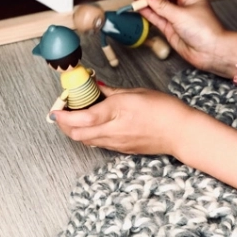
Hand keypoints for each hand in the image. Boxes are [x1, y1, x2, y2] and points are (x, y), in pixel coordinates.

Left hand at [50, 83, 193, 155]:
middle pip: (78, 135)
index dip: (64, 116)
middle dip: (65, 125)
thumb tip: (96, 87)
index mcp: (117, 111)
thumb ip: (111, 92)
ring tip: (76, 116)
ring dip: (75, 130)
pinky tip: (93, 123)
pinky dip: (88, 134)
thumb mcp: (136, 92)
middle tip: (63, 111)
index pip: (83, 118)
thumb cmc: (164, 109)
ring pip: (85, 141)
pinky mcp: (121, 149)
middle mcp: (113, 131)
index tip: (55, 109)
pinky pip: (97, 144)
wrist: (180, 132)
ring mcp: (117, 143)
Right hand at [125, 0, 234, 75]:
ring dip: (144, 4)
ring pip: (157, 8)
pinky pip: (157, 19)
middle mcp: (183, 6)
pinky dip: (148, 14)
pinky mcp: (172, 30)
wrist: (212, 53)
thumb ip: (162, 5)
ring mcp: (177, 18)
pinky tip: (139, 9)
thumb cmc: (206, 31)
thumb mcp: (181, 14)